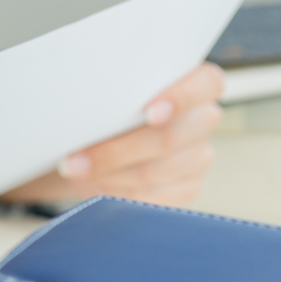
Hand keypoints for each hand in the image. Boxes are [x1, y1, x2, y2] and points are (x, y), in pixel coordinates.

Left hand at [0, 63, 224, 207]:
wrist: (107, 134)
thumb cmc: (113, 99)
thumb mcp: (116, 84)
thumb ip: (119, 84)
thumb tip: (86, 92)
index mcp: (200, 83)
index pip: (207, 84)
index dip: (179, 99)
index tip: (148, 112)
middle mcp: (205, 119)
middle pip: (169, 138)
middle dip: (116, 150)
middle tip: (74, 158)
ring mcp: (199, 157)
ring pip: (154, 172)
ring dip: (108, 173)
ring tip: (73, 169)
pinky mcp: (187, 188)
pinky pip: (153, 198)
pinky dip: (118, 193)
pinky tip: (93, 185)